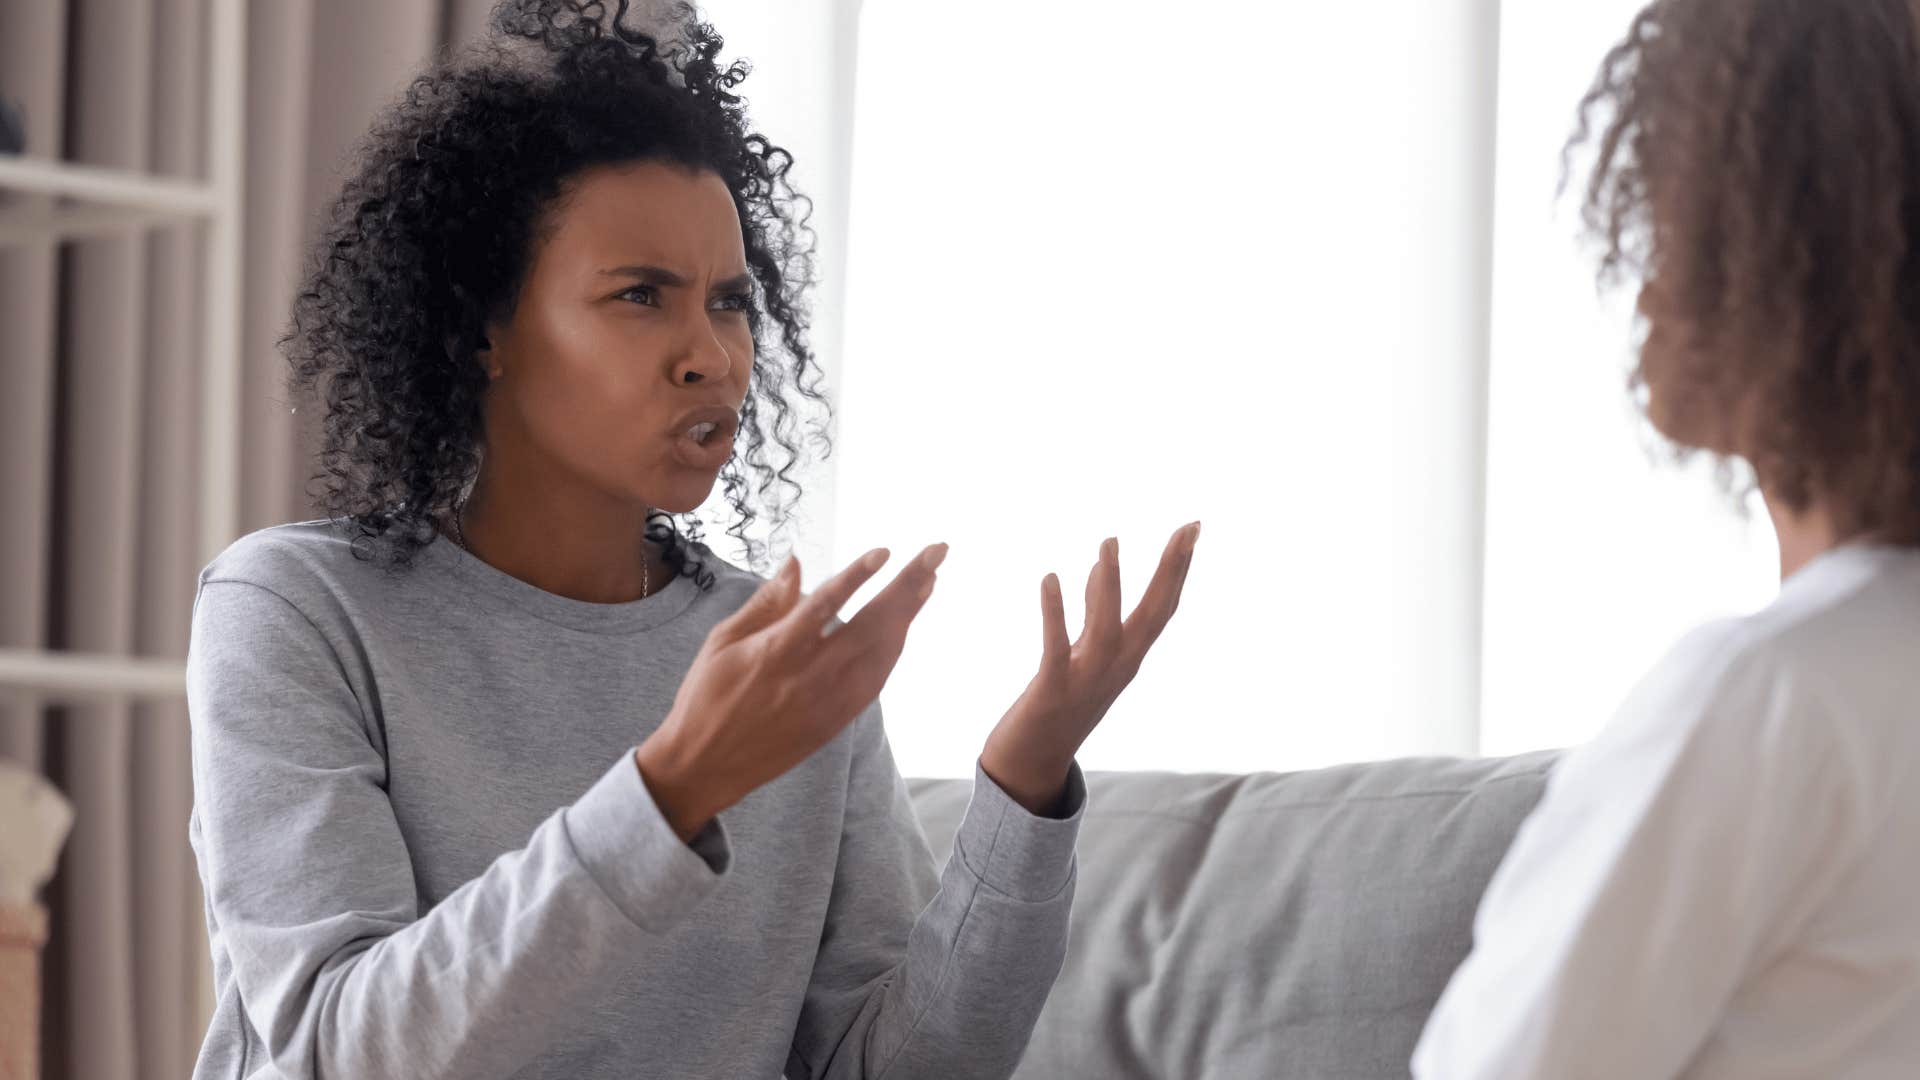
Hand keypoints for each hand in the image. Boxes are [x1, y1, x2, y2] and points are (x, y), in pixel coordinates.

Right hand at [637, 542, 946, 841]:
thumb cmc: (706, 696)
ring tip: (928, 579)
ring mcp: (828, 703)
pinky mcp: (836, 722)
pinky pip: (876, 679)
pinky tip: (905, 625)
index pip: (825, 605)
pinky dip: (894, 648)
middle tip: (936, 552)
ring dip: (909, 614)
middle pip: (872, 624)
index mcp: (776, 652)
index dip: (857, 576)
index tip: (886, 551)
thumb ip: (767, 602)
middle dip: (908, 585)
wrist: (705, 767)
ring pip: (883, 652)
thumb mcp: (722, 642)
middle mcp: (809, 677)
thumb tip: (796, 561)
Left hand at [981, 521, 1200, 814]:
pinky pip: (1057, 648)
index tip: (1191, 529)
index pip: (1162, 607)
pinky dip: (1056, 612)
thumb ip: (1093, 614)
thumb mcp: (1083, 654)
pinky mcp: (1052, 691)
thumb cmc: (1057, 705)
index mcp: (1127, 658)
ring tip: (1109, 541)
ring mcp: (1087, 681)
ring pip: (1106, 628)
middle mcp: (1117, 669)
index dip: (1178, 569)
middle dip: (1170, 571)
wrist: (1031, 764)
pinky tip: (1051, 577)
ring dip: (1109, 585)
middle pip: (1152, 614)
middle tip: (1187, 528)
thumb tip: (1099, 569)